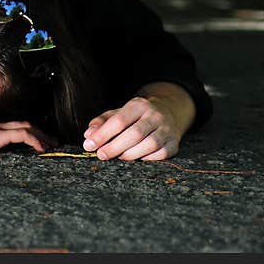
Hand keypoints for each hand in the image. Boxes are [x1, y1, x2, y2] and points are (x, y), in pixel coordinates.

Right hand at [0, 120, 56, 155]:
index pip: (13, 126)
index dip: (28, 131)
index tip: (38, 139)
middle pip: (24, 124)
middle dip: (40, 132)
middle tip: (52, 141)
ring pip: (26, 127)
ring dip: (41, 136)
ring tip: (52, 145)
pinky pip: (22, 134)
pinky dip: (34, 140)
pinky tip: (41, 148)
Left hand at [81, 82, 195, 160]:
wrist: (167, 111)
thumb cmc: (136, 116)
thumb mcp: (118, 113)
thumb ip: (102, 122)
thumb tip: (88, 135)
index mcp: (139, 105)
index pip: (119, 120)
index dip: (103, 134)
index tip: (89, 145)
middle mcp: (155, 115)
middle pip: (134, 134)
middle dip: (115, 147)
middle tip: (101, 155)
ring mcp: (167, 129)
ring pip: (149, 145)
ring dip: (130, 154)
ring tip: (117, 157)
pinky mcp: (174, 143)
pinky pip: (161, 154)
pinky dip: (147, 159)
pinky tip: (136, 159)